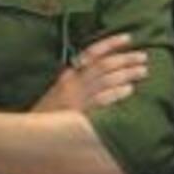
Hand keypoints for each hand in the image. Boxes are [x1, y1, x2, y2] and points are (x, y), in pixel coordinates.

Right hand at [33, 33, 147, 113]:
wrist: (30, 135)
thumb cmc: (48, 118)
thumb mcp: (60, 94)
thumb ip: (78, 83)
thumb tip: (103, 74)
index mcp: (68, 76)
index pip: (92, 52)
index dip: (111, 43)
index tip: (128, 38)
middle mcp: (72, 83)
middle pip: (103, 64)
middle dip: (126, 58)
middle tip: (143, 57)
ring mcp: (76, 98)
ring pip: (105, 79)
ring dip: (126, 73)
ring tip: (142, 71)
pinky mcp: (79, 114)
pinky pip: (100, 100)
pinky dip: (115, 93)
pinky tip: (129, 90)